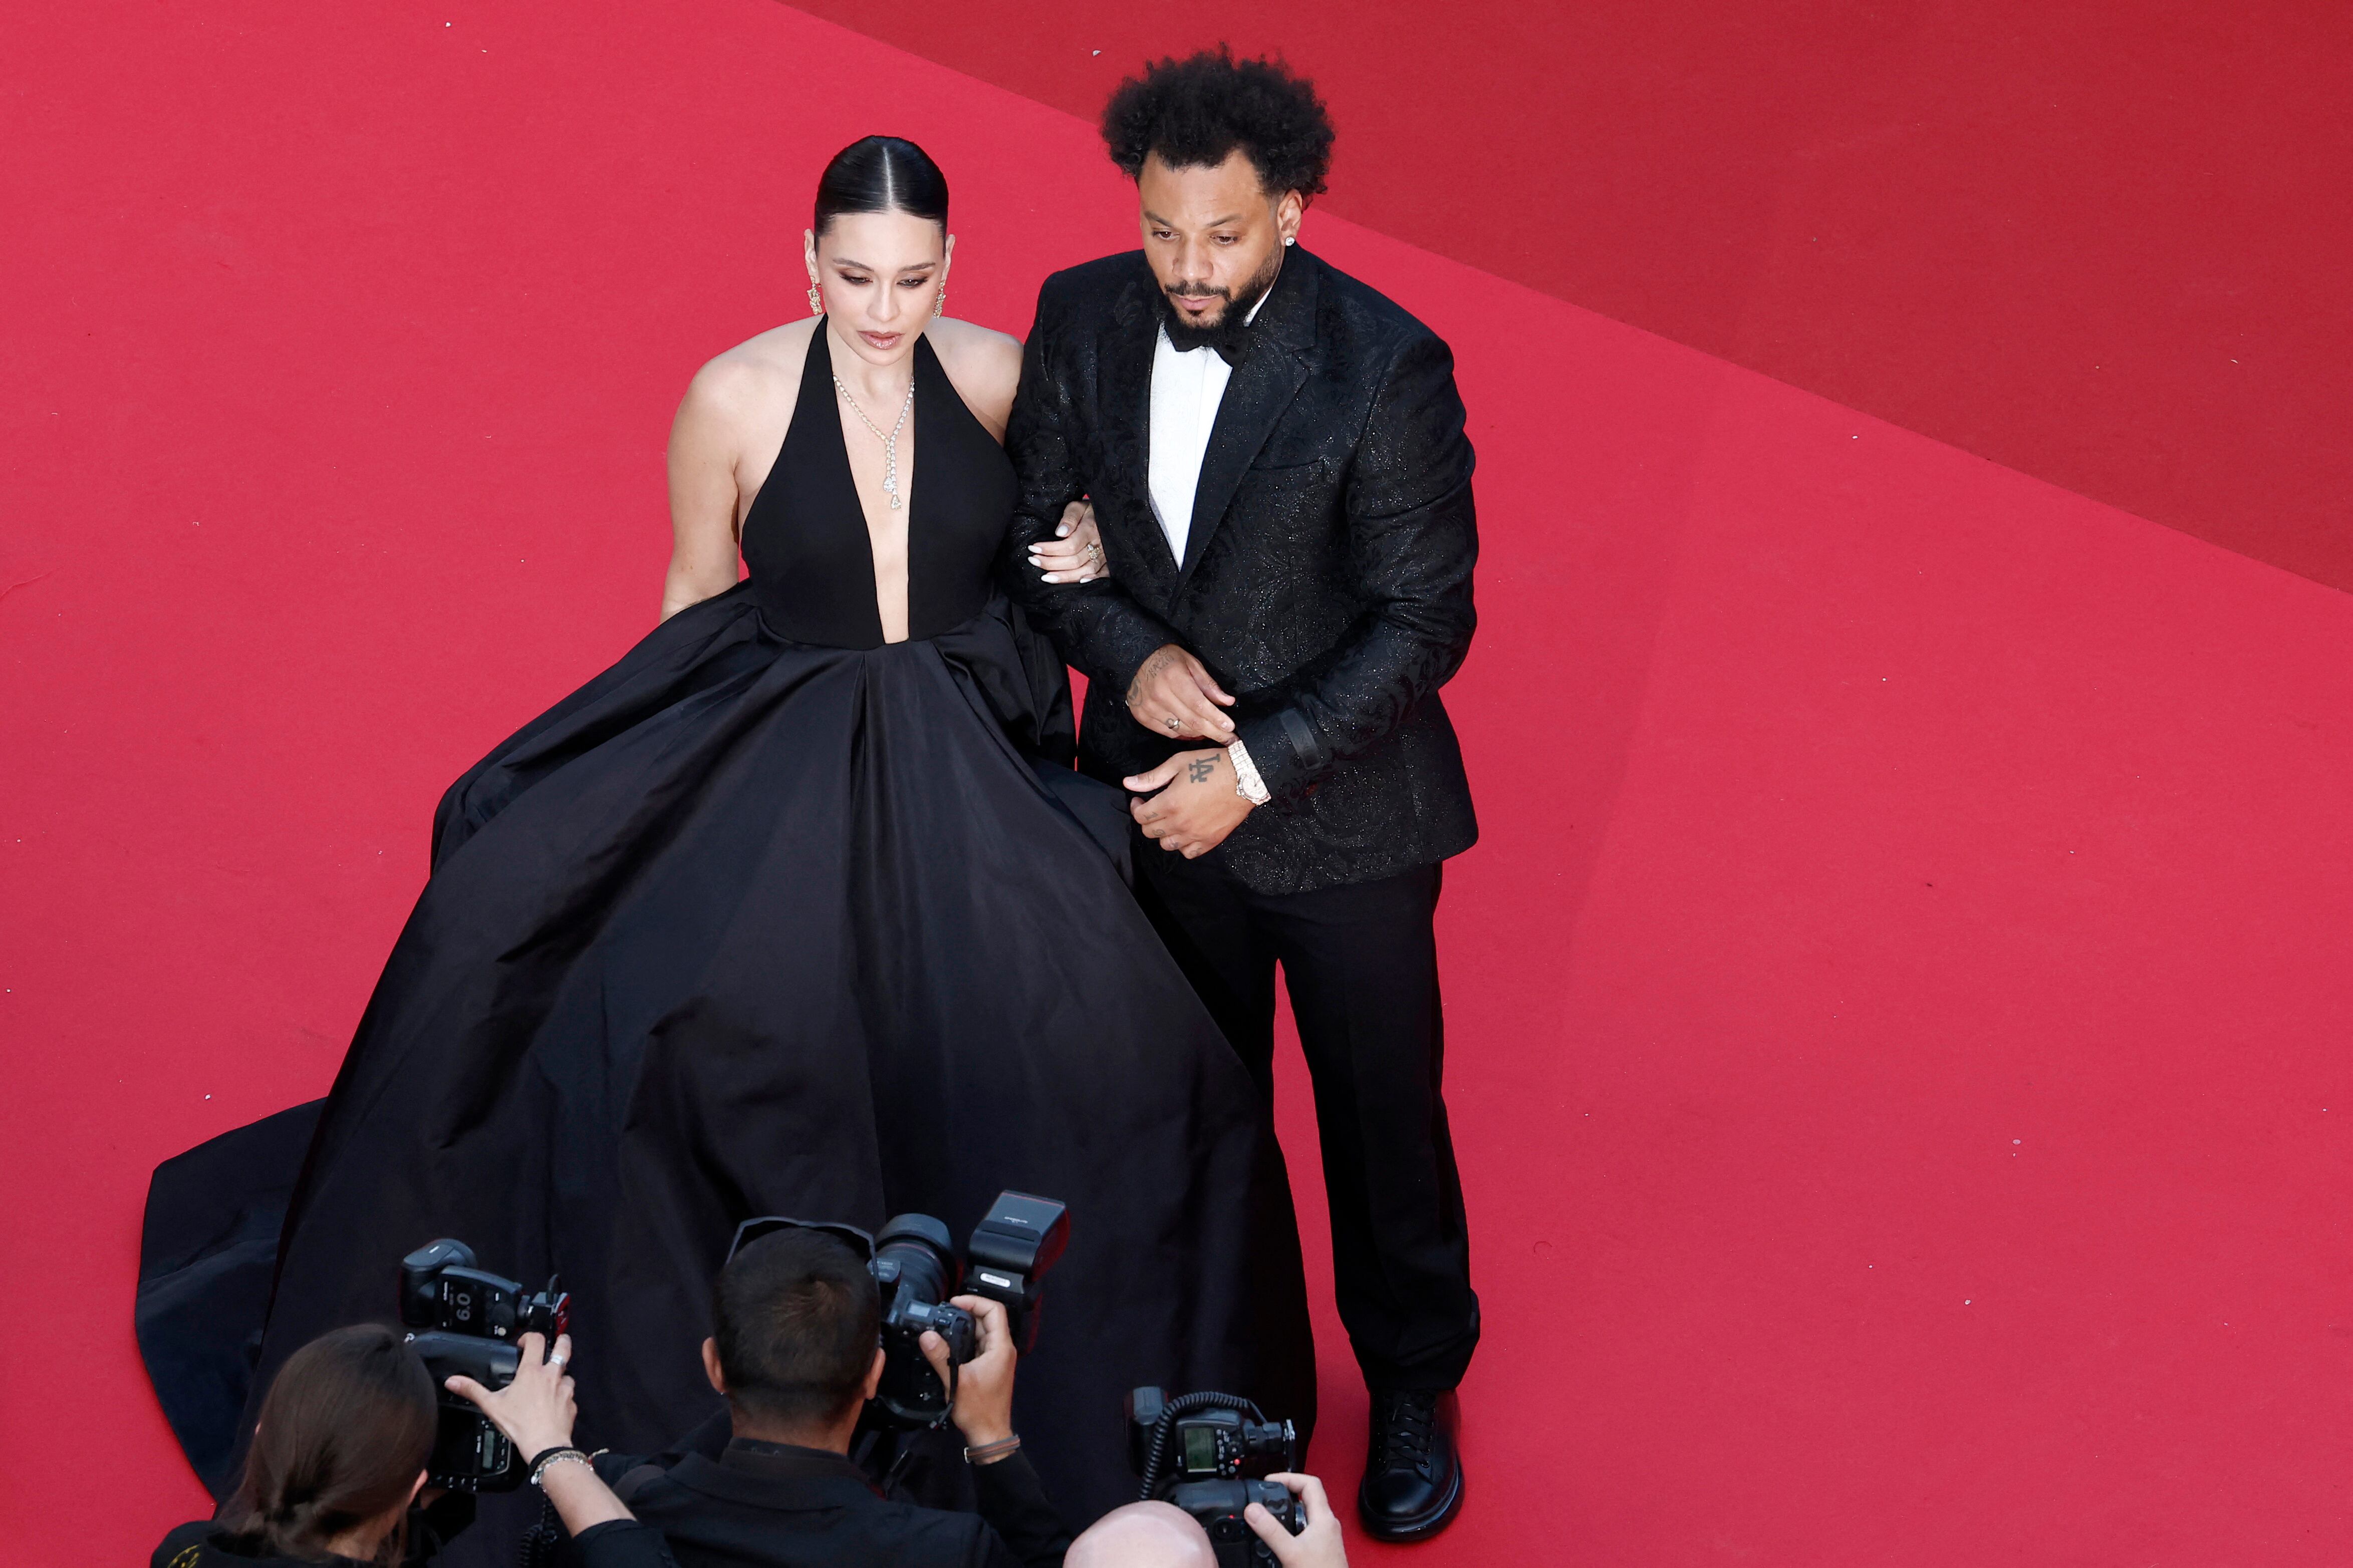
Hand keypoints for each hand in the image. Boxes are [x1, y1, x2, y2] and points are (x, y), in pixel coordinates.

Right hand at [444, 1331, 576, 1461]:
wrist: (544, 1444)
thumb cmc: (519, 1424)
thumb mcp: (491, 1405)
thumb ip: (472, 1390)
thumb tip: (453, 1381)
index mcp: (532, 1371)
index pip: (536, 1340)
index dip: (530, 1336)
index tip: (524, 1343)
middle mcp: (551, 1375)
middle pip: (563, 1347)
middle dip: (561, 1341)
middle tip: (556, 1342)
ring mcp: (565, 1388)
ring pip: (567, 1373)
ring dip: (560, 1375)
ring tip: (551, 1382)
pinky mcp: (572, 1403)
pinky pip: (569, 1394)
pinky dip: (563, 1396)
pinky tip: (554, 1404)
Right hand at [918, 1295, 1016, 1451]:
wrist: (989, 1434)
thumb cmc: (978, 1409)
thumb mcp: (957, 1381)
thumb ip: (941, 1357)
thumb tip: (927, 1335)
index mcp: (1001, 1347)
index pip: (994, 1311)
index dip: (975, 1301)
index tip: (954, 1302)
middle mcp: (1002, 1349)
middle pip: (987, 1320)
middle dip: (966, 1313)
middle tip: (943, 1313)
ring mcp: (997, 1358)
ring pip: (982, 1333)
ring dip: (964, 1328)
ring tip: (942, 1326)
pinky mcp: (990, 1367)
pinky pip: (978, 1346)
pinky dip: (965, 1341)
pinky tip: (948, 1344)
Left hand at [1028, 500, 1110, 582]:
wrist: (1109, 514)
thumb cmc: (1089, 510)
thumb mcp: (1078, 506)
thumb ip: (1069, 518)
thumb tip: (1060, 533)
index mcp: (1090, 529)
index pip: (1069, 545)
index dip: (1049, 549)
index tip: (1033, 548)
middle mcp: (1098, 545)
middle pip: (1074, 561)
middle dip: (1051, 563)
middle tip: (1034, 561)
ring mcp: (1104, 555)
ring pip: (1085, 571)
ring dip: (1064, 577)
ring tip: (1046, 577)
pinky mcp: (1109, 561)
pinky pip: (1101, 575)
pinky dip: (1091, 581)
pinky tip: (1077, 584)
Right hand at [1125, 644, 1234, 740]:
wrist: (1137, 660)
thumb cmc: (1168, 659)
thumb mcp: (1192, 664)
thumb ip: (1209, 685)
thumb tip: (1228, 702)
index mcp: (1174, 678)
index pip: (1199, 705)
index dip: (1216, 718)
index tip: (1230, 727)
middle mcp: (1160, 695)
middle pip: (1192, 721)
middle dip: (1214, 733)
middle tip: (1229, 740)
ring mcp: (1149, 707)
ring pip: (1181, 730)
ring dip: (1199, 735)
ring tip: (1212, 734)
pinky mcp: (1142, 716)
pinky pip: (1167, 732)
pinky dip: (1182, 735)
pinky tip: (1193, 733)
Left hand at [1125, 748, 1252, 857]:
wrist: (1244, 776)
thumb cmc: (1212, 765)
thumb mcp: (1178, 764)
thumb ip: (1152, 777)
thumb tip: (1128, 783)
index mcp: (1169, 803)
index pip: (1140, 816)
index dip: (1136, 807)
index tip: (1141, 800)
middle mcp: (1180, 823)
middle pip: (1150, 832)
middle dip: (1147, 819)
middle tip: (1153, 808)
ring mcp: (1195, 835)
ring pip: (1167, 845)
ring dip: (1164, 834)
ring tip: (1170, 820)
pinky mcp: (1210, 840)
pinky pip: (1188, 853)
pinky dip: (1183, 845)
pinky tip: (1185, 832)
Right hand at [1244, 1473, 1346, 1567]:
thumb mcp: (1290, 1552)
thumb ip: (1271, 1531)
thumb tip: (1253, 1510)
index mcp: (1324, 1518)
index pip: (1310, 1483)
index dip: (1289, 1477)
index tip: (1270, 1481)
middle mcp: (1328, 1525)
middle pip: (1308, 1497)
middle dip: (1286, 1492)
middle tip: (1268, 1494)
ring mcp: (1326, 1537)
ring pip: (1307, 1514)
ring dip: (1289, 1510)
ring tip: (1271, 1514)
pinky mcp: (1322, 1549)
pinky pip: (1307, 1529)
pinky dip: (1293, 1527)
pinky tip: (1281, 1539)